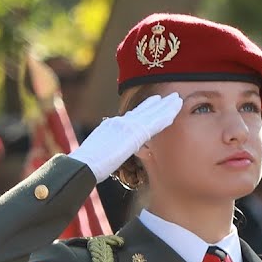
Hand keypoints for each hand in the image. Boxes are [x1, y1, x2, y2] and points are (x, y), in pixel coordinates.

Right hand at [68, 93, 182, 180]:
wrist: (84, 165)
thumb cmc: (86, 165)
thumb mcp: (96, 152)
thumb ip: (106, 148)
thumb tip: (107, 153)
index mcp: (111, 127)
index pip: (132, 115)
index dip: (145, 107)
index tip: (155, 101)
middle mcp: (120, 123)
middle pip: (143, 110)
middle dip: (158, 103)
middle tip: (171, 96)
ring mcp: (127, 126)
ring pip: (151, 113)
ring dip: (165, 106)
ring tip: (177, 98)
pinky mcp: (133, 134)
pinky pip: (154, 123)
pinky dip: (164, 116)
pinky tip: (175, 112)